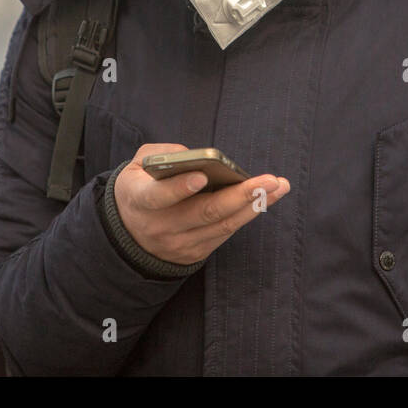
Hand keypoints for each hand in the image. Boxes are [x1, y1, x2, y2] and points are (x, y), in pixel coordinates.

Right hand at [113, 143, 290, 264]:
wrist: (130, 233)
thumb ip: (163, 155)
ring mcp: (180, 243)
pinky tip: (267, 198)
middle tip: (268, 180)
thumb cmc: (140, 186)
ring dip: (254, 204)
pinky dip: (248, 214)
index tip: (201, 176)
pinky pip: (226, 232)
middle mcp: (160, 226)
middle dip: (239, 195)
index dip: (179, 188)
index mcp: (139, 199)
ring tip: (278, 186)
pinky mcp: (196, 253)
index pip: (158, 196)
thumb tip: (199, 158)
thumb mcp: (137, 166)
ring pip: (222, 224)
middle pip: (204, 213)